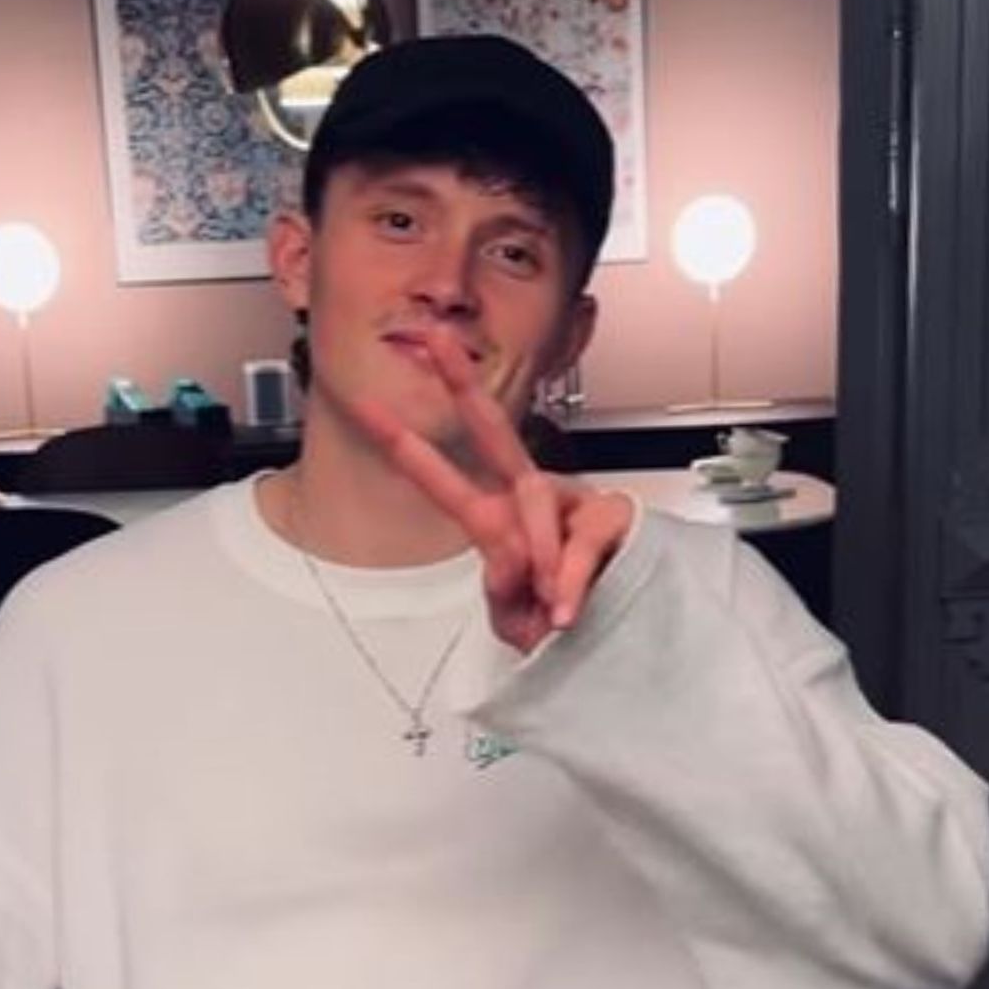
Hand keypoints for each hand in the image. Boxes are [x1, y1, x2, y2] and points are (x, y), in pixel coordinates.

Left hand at [336, 367, 634, 653]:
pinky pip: (580, 539)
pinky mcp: (611, 515)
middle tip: (432, 341)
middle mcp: (533, 500)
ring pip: (534, 501)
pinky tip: (566, 607)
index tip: (366, 408)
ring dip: (538, 556)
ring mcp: (573, 502)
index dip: (405, 445)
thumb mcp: (518, 623)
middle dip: (462, 386)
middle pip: (493, 433)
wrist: (622, 646)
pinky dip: (570, 578)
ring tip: (549, 604)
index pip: (446, 478)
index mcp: (500, 521)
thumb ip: (504, 592)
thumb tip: (511, 562)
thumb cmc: (567, 628)